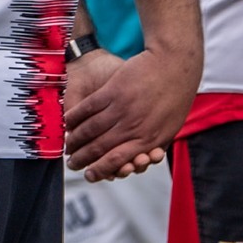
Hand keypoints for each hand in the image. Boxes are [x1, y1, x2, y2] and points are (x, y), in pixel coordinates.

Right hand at [64, 46, 196, 180]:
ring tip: (68, 147)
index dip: (99, 170)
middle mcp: (132, 127)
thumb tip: (135, 160)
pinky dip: (75, 116)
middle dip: (82, 158)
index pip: (117, 160)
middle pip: (99, 147)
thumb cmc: (175, 98)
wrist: (173, 66)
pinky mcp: (112, 91)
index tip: (89, 175)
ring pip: (91, 129)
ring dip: (75, 140)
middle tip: (72, 164)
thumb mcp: (169, 129)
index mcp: (148, 140)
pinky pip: (88, 108)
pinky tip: (67, 123)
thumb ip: (152, 145)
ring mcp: (121, 109)